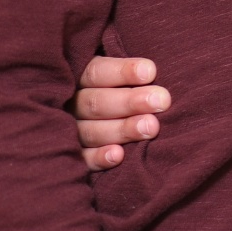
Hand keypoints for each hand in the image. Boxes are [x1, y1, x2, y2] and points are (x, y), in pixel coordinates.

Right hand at [75, 56, 170, 171]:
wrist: (114, 121)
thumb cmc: (129, 90)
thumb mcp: (125, 75)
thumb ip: (137, 72)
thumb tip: (154, 70)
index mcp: (80, 79)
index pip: (96, 72)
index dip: (123, 72)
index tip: (150, 72)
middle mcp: (71, 105)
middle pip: (96, 103)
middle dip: (130, 102)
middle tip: (161, 101)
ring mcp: (70, 132)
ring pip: (91, 132)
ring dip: (122, 129)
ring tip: (151, 127)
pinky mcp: (73, 156)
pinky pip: (83, 159)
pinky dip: (99, 158)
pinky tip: (118, 155)